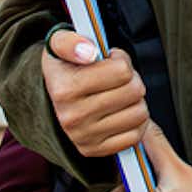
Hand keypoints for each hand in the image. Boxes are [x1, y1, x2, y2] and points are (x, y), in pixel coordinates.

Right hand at [42, 25, 147, 159]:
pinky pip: (135, 136)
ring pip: (139, 113)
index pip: (122, 70)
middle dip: (131, 79)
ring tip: (120, 93)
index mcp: (65, 89)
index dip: (121, 60)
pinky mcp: (95, 151)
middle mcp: (72, 117)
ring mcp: (84, 137)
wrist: (51, 97)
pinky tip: (122, 111)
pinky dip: (135, 122)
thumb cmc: (64, 66)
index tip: (110, 60)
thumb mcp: (59, 43)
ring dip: (135, 100)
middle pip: (134, 90)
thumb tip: (89, 51)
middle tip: (118, 77)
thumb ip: (71, 41)